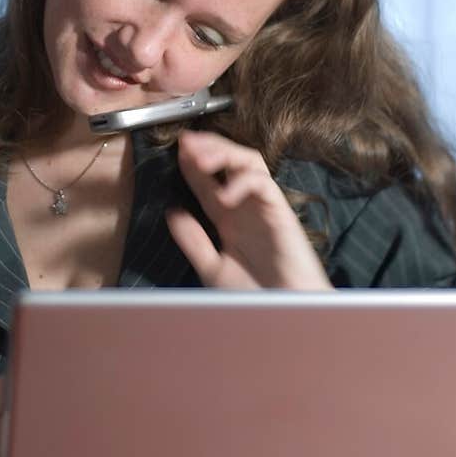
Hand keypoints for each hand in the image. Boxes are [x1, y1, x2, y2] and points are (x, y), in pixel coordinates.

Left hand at [166, 130, 332, 290]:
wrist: (283, 313)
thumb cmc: (255, 296)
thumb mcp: (212, 267)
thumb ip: (193, 240)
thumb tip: (172, 212)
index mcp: (228, 218)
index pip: (207, 180)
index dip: (190, 164)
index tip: (175, 150)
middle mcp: (245, 206)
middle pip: (229, 160)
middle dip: (208, 146)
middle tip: (186, 142)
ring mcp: (263, 206)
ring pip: (248, 162)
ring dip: (224, 153)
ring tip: (200, 158)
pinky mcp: (280, 212)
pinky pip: (263, 184)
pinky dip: (242, 182)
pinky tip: (223, 195)